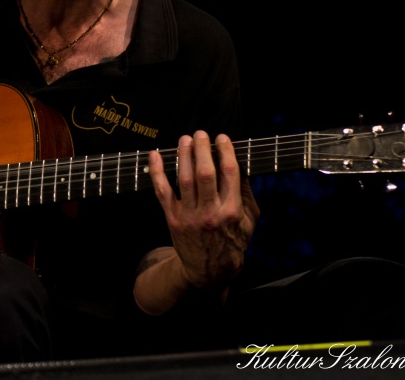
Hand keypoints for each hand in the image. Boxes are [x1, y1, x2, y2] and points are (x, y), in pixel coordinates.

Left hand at [148, 131, 259, 289]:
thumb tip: (241, 164)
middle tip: (200, 133)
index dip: (225, 152)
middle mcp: (211, 212)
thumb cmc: (232, 242)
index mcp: (232, 211)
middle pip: (205, 173)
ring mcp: (190, 216)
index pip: (230, 174)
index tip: (222, 138)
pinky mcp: (173, 218)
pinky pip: (162, 191)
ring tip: (185, 139)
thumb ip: (247, 194)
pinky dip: (157, 172)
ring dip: (183, 156)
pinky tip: (155, 155)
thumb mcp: (250, 221)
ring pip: (185, 179)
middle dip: (202, 149)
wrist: (209, 271)